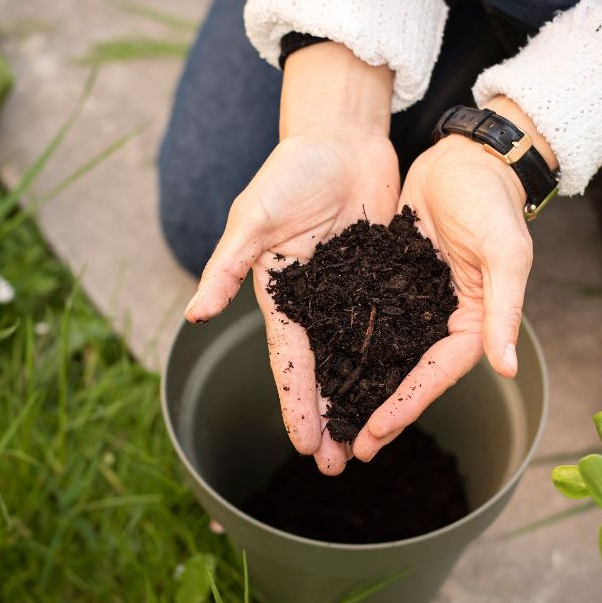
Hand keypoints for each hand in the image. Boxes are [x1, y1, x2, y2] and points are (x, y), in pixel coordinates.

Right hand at [183, 43, 397, 474]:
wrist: (339, 135)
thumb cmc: (289, 171)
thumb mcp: (254, 218)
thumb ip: (227, 267)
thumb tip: (194, 315)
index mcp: (281, 294)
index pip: (290, 361)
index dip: (298, 404)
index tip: (307, 446)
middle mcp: (315, 302)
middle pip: (325, 370)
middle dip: (331, 418)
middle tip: (341, 466)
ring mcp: (350, 291)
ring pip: (358, 355)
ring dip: (363, 396)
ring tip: (373, 439)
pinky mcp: (382, 275)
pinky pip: (390, 322)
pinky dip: (395, 355)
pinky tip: (407, 385)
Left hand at [351, 96, 551, 461]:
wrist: (466, 157)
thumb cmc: (492, 200)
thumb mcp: (505, 252)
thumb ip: (505, 310)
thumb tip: (506, 368)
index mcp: (474, 320)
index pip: (436, 373)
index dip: (406, 404)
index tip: (375, 433)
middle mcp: (441, 319)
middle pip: (406, 375)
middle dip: (377, 412)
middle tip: (346, 450)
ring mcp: (413, 302)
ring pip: (383, 355)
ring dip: (359, 388)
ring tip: (329, 423)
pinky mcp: (390, 281)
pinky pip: (367, 321)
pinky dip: (348, 346)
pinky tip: (322, 367)